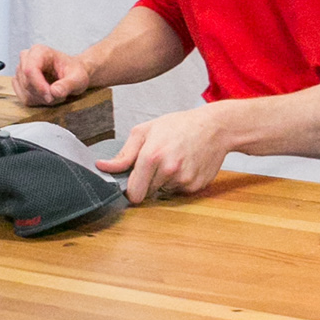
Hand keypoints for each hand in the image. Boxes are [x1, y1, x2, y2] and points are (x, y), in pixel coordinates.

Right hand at [14, 43, 91, 107]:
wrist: (72, 73)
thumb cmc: (74, 72)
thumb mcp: (78, 78)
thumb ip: (68, 85)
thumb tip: (54, 92)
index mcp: (39, 51)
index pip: (30, 70)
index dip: (39, 86)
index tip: (51, 97)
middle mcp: (26, 58)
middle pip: (27, 82)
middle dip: (43, 94)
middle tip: (60, 95)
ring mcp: (20, 70)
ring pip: (25, 92)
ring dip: (42, 98)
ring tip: (56, 93)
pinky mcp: (19, 82)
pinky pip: (24, 98)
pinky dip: (37, 101)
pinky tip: (47, 96)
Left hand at [98, 106, 229, 201]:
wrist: (215, 127)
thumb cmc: (179, 126)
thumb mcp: (146, 131)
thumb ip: (124, 154)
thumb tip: (103, 166)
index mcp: (152, 156)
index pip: (133, 193)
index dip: (131, 189)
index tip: (134, 182)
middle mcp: (168, 170)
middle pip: (148, 193)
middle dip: (149, 181)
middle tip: (159, 162)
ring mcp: (184, 180)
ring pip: (164, 192)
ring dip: (165, 181)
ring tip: (174, 160)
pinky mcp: (196, 186)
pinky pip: (180, 192)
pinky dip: (180, 182)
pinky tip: (186, 165)